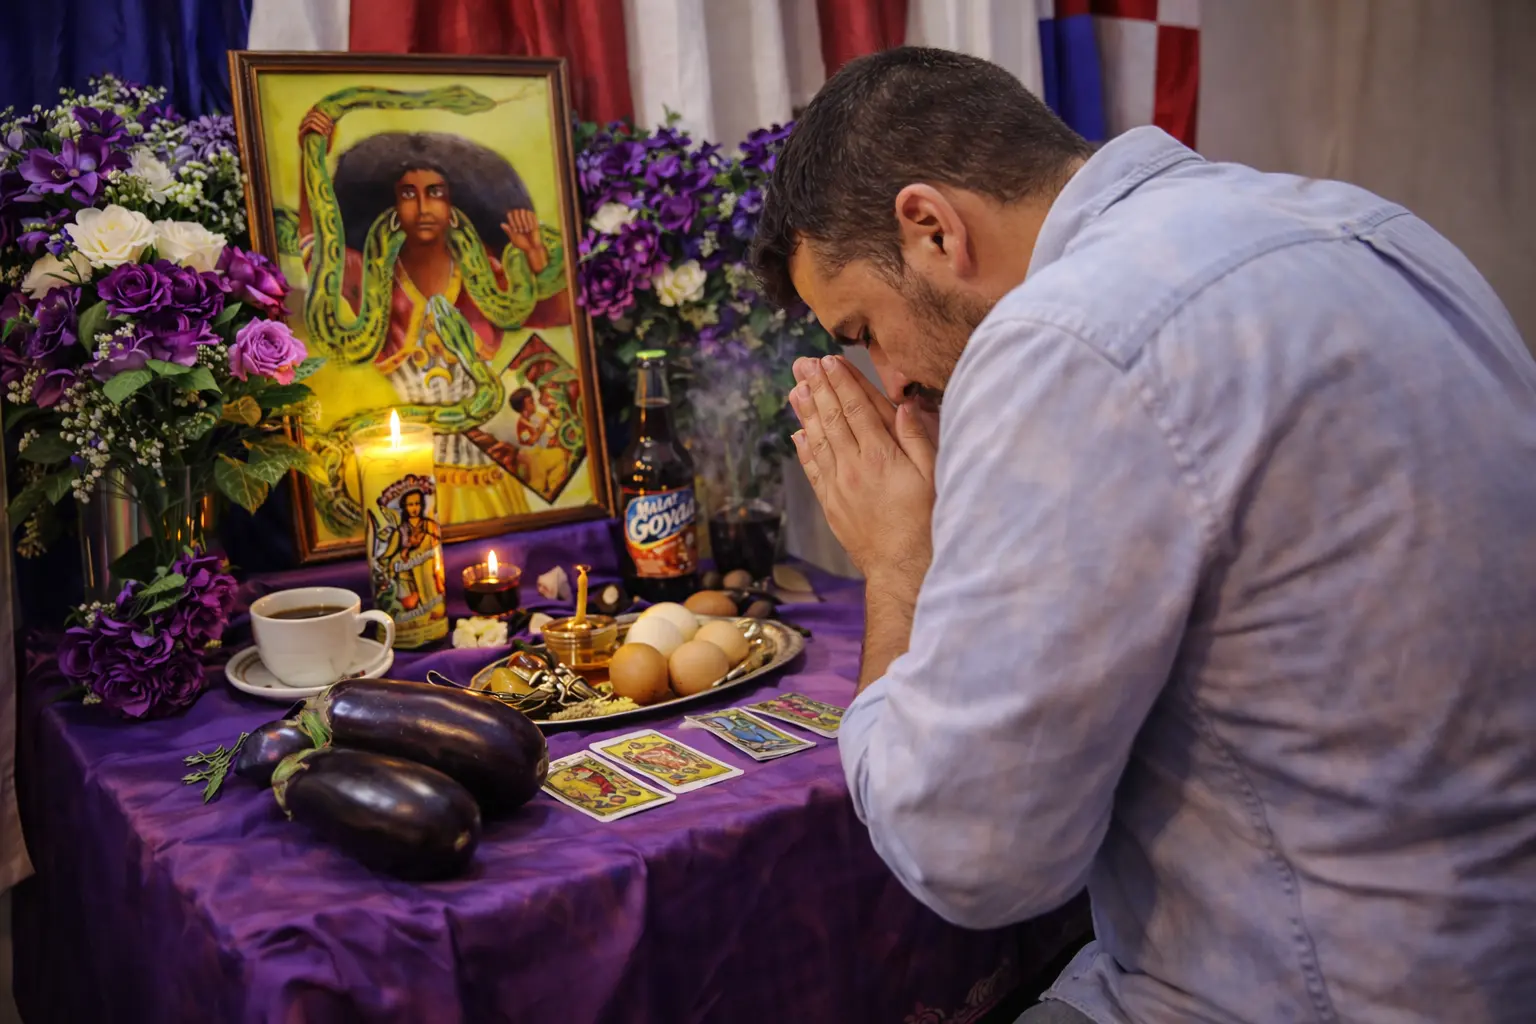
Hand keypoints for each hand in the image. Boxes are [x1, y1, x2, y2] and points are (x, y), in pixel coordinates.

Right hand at [299, 108, 334, 146]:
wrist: (316, 157)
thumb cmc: (322, 145)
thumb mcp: (327, 133)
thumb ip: (328, 124)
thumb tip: (333, 117)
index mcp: (309, 119)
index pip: (315, 110)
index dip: (324, 114)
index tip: (332, 121)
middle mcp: (303, 121)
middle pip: (314, 113)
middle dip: (324, 120)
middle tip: (330, 128)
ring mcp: (301, 127)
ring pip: (312, 118)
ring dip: (322, 124)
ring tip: (328, 132)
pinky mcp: (301, 133)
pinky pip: (310, 125)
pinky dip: (319, 128)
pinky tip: (324, 134)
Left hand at [501, 209, 547, 272]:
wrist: (533, 246)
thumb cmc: (522, 243)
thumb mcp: (514, 238)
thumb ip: (508, 231)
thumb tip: (501, 224)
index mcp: (513, 222)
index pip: (510, 214)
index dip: (511, 221)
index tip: (515, 230)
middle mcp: (519, 218)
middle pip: (516, 211)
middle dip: (518, 222)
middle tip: (521, 231)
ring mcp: (526, 217)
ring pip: (523, 211)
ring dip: (524, 222)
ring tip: (526, 230)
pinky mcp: (533, 218)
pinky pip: (530, 213)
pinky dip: (530, 221)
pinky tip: (531, 228)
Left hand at [789, 355, 935, 585]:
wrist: (901, 566)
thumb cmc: (925, 520)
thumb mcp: (933, 475)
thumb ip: (917, 438)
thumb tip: (903, 406)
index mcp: (880, 455)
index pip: (856, 409)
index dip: (842, 383)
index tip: (829, 362)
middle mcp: (853, 467)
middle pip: (831, 419)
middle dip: (817, 388)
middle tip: (804, 365)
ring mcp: (838, 486)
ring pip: (818, 440)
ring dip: (806, 412)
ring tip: (795, 389)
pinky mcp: (831, 504)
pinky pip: (813, 470)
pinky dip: (804, 449)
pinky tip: (798, 433)